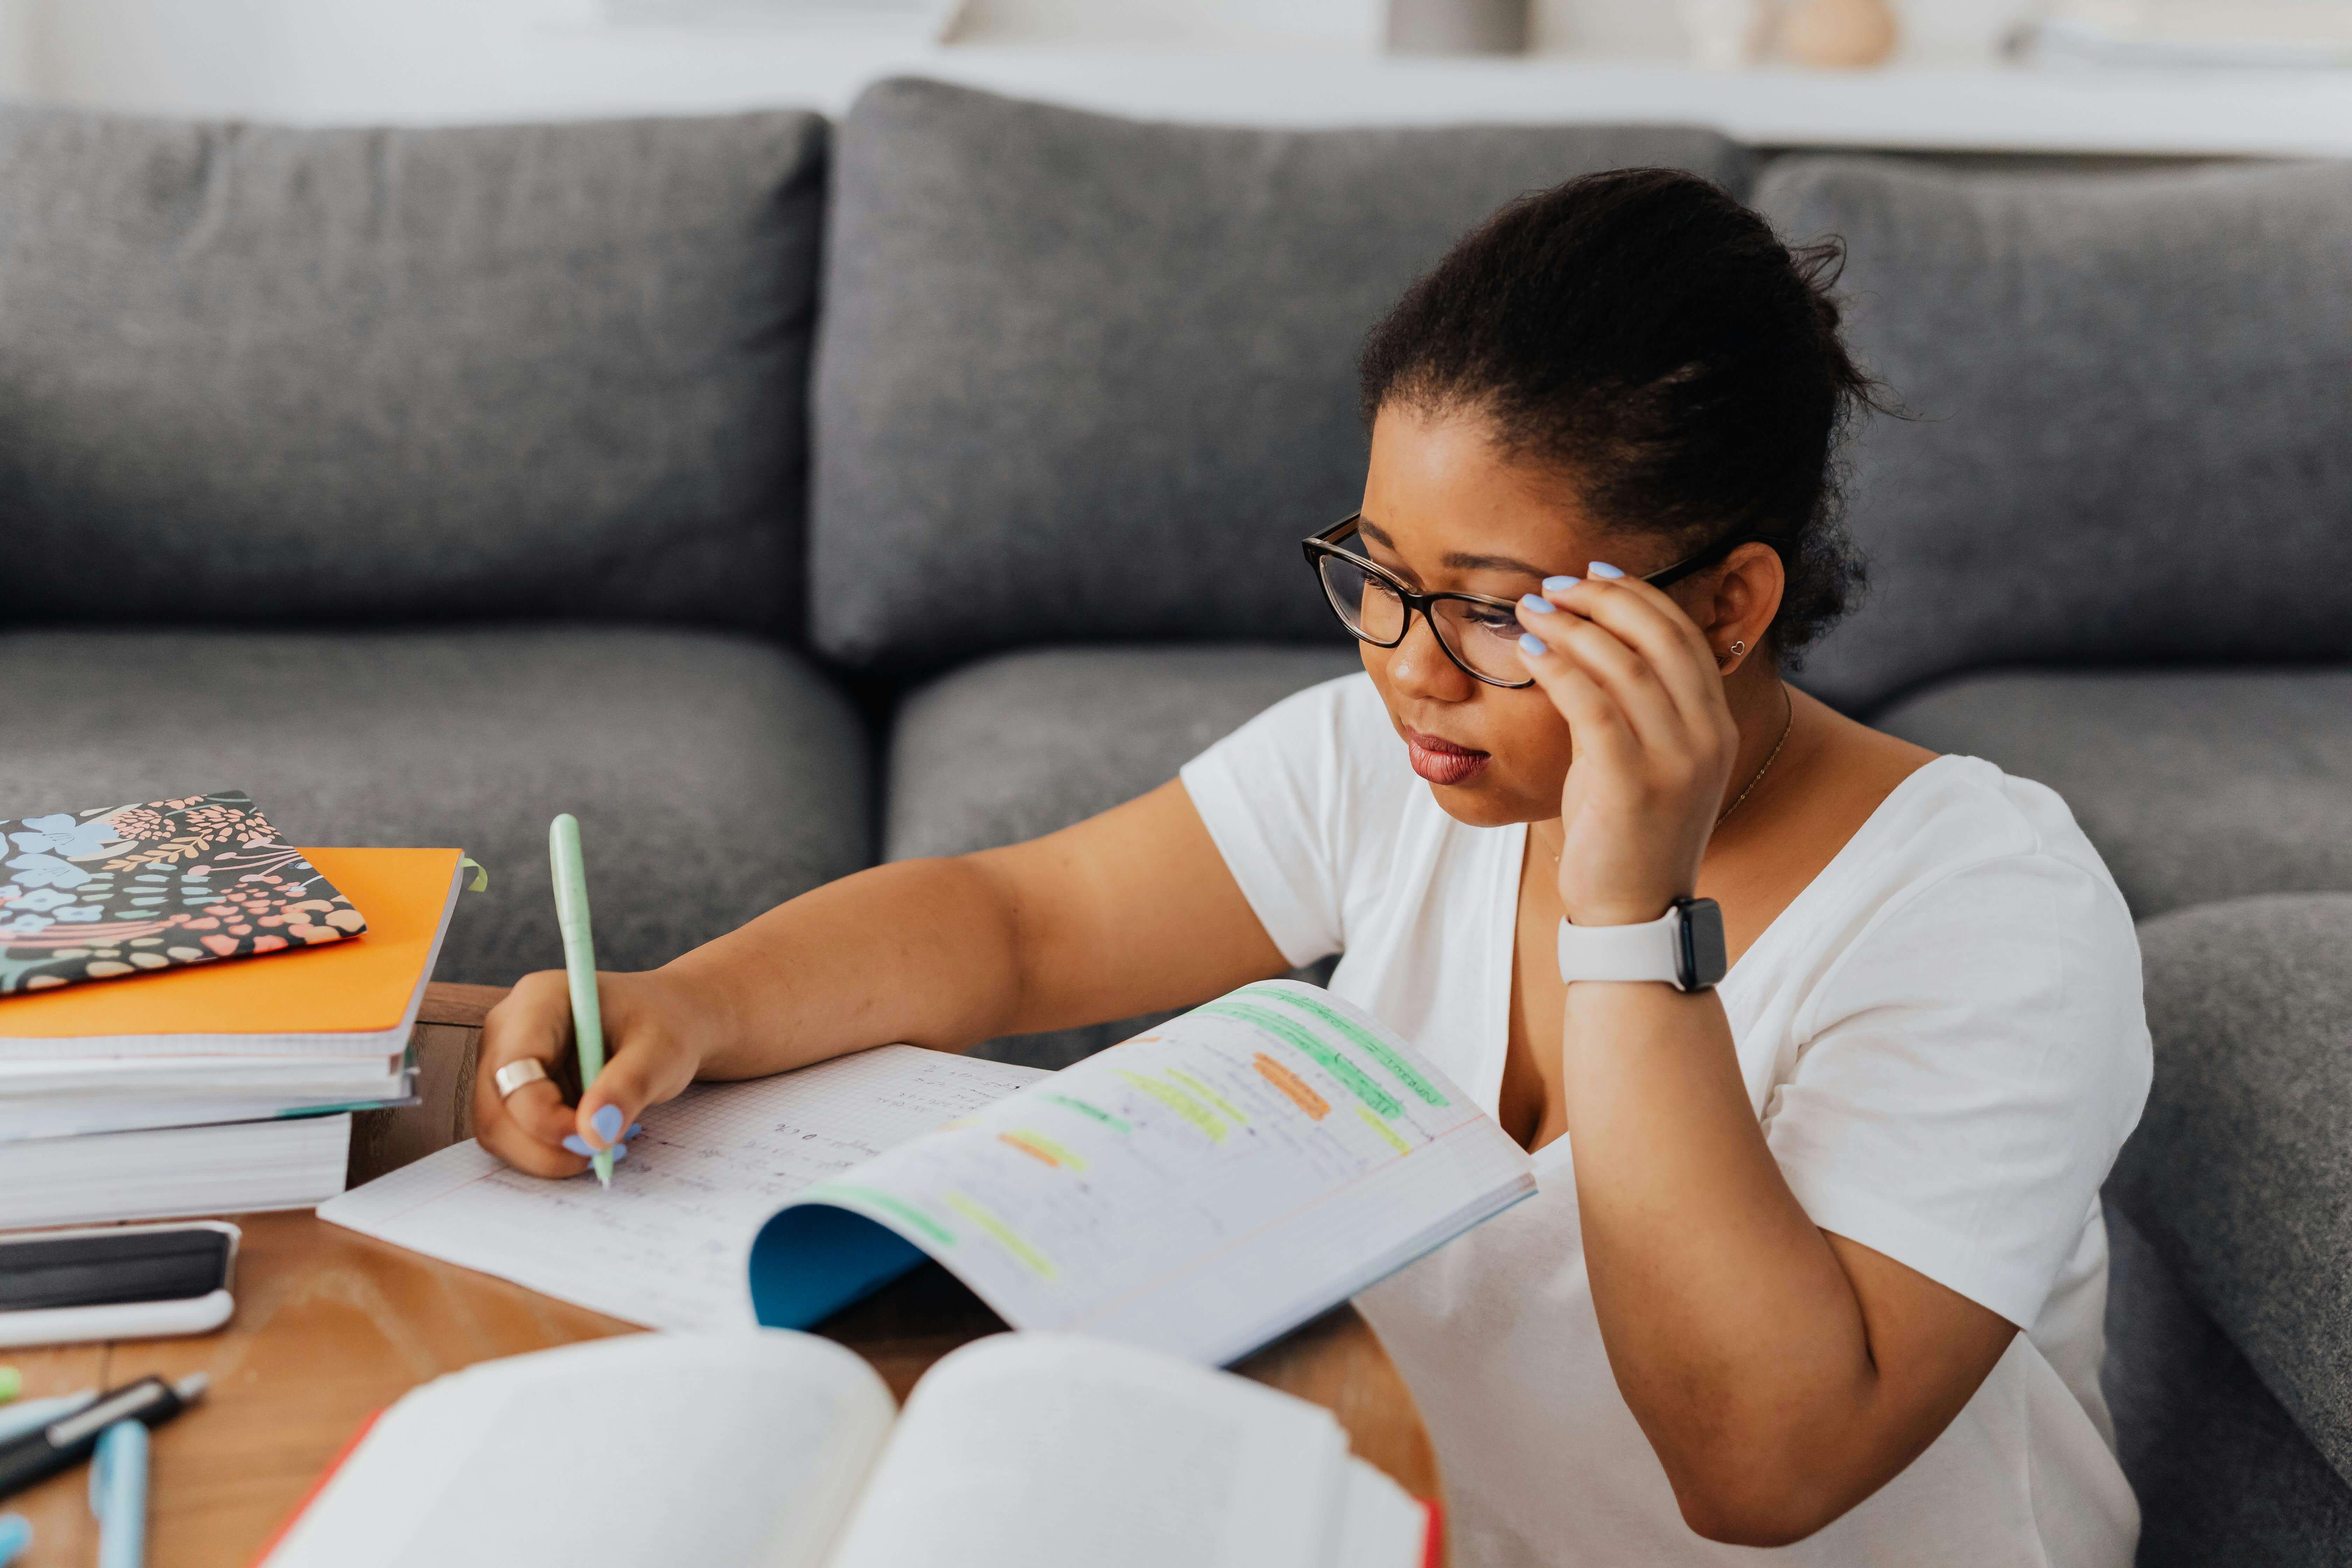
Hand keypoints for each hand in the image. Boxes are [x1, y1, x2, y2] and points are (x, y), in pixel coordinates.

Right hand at [472, 968, 716, 1177]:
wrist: (667, 1022)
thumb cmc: (664, 1025)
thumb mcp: (663, 1050)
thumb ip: (629, 1086)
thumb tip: (594, 1135)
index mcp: (538, 1000)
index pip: (514, 1068)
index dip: (543, 1116)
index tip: (592, 1139)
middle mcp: (507, 1029)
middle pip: (495, 1107)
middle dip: (543, 1146)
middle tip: (600, 1153)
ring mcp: (502, 1061)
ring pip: (497, 1129)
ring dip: (546, 1154)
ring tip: (604, 1145)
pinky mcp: (510, 1091)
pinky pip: (512, 1136)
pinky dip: (548, 1151)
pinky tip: (592, 1139)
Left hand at [1513, 566, 1738, 926]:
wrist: (1633, 912)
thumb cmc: (1626, 833)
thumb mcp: (1642, 760)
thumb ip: (1630, 708)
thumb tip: (1587, 646)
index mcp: (1716, 724)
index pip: (1683, 635)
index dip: (1639, 594)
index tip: (1593, 572)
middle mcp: (1708, 735)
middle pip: (1659, 637)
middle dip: (1603, 599)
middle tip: (1554, 584)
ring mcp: (1678, 760)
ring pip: (1624, 665)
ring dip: (1572, 627)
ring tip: (1531, 610)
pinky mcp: (1634, 783)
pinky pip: (1594, 707)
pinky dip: (1560, 670)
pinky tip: (1530, 653)